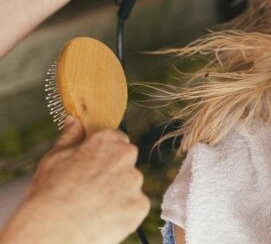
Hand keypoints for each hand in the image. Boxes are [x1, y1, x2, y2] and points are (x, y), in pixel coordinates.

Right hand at [0, 118, 148, 243]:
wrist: (52, 231)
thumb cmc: (48, 194)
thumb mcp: (54, 159)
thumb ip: (70, 136)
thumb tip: (75, 120)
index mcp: (107, 141)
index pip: (115, 139)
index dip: (102, 154)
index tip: (92, 166)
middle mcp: (126, 157)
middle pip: (125, 162)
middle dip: (112, 172)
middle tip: (91, 189)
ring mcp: (134, 182)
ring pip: (130, 185)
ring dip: (118, 193)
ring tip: (93, 207)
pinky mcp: (139, 206)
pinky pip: (134, 207)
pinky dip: (123, 213)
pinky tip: (103, 218)